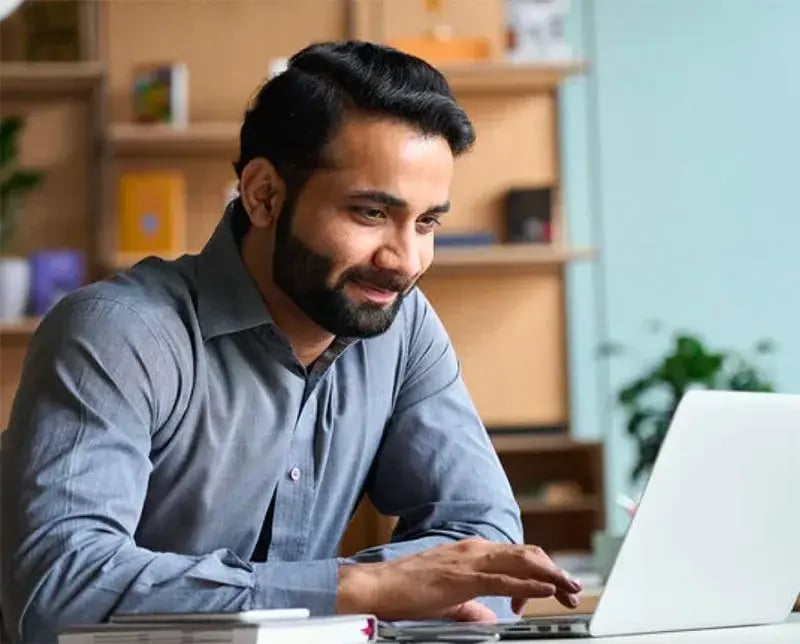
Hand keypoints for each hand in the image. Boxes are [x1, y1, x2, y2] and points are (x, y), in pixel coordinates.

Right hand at [336, 537, 581, 621]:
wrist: (379, 586)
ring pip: (521, 562)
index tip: (554, 590)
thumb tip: (490, 618)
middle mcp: (475, 549)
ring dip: (550, 575)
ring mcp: (470, 560)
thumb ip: (472, 606)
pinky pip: (504, 579)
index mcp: (472, 553)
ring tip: (570, 588)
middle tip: (573, 590)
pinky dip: (530, 584)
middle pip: (526, 555)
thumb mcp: (448, 599)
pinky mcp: (463, 577)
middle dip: (554, 571)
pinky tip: (546, 589)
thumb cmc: (407, 591)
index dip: (541, 572)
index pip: (516, 557)